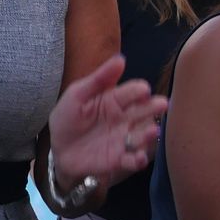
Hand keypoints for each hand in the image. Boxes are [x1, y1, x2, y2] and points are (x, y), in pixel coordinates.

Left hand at [47, 54, 168, 189]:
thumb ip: (99, 79)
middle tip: (162, 104)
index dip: (138, 90)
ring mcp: (123, 139)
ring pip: (142, 136)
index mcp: (115, 100)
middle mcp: (125, 119)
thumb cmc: (68, 118)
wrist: (57, 148)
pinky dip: (138, 160)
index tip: (143, 90)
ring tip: (152, 131)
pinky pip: (132, 160)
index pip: (132, 92)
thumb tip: (121, 59)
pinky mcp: (118, 159)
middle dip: (154, 108)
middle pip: (144, 111)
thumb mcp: (77, 94)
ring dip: (149, 134)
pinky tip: (139, 158)